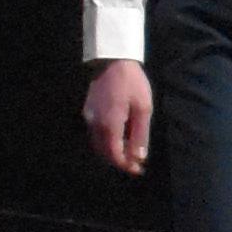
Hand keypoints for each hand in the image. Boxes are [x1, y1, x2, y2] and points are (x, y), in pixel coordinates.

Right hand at [82, 60, 153, 177]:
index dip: (125, 165)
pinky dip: (106, 141)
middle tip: (135, 164)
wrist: (112, 62)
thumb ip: (140, 134)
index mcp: (109, 124)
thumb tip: (139, 157)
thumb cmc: (132, 84)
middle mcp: (95, 124)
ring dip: (112, 152)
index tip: (137, 170)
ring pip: (98, 144)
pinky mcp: (87, 112)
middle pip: (103, 152)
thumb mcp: (143, 109)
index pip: (114, 154)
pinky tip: (119, 138)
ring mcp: (89, 118)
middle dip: (119, 161)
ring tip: (130, 152)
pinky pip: (95, 134)